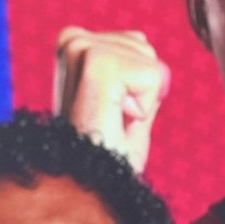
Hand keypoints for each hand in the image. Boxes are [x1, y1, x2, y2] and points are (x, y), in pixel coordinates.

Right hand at [54, 27, 168, 173]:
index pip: (136, 42)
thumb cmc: (106, 154)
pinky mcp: (94, 62)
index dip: (141, 83)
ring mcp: (79, 47)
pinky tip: (118, 117)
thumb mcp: (127, 109)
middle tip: (115, 116)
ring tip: (114, 117)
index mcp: (74, 46)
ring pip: (148, 58)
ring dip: (143, 97)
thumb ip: (138, 80)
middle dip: (144, 87)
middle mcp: (71, 41)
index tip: (115, 110)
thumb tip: (153, 59)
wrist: (91, 182)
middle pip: (144, 46)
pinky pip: (151, 74)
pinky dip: (146, 104)